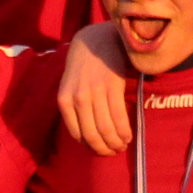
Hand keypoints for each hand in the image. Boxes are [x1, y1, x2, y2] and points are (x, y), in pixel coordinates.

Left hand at [54, 24, 133, 155]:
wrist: (95, 40)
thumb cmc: (83, 66)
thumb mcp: (69, 86)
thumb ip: (74, 107)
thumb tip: (88, 134)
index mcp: (64, 100)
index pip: (76, 134)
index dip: (90, 146)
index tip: (100, 150)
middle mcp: (78, 98)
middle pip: (92, 135)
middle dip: (104, 149)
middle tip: (113, 152)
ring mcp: (95, 93)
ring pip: (106, 129)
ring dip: (116, 143)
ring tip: (122, 146)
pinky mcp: (112, 87)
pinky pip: (119, 117)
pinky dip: (124, 131)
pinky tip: (128, 136)